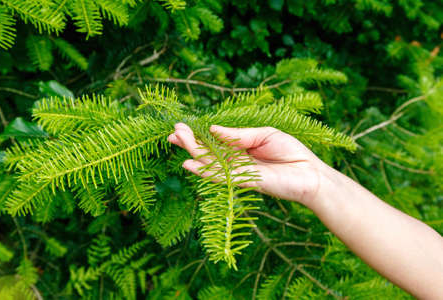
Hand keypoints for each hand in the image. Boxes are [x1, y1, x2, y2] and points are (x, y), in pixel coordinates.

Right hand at [167, 123, 326, 205]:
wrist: (311, 173)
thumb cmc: (292, 152)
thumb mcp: (264, 134)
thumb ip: (238, 134)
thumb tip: (212, 128)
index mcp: (242, 148)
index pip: (215, 141)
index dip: (199, 134)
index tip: (182, 127)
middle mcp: (237, 161)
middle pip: (208, 152)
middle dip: (190, 142)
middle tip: (172, 132)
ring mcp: (239, 172)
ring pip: (210, 162)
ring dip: (193, 152)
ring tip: (176, 139)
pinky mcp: (244, 182)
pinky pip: (220, 175)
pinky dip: (204, 170)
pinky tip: (189, 163)